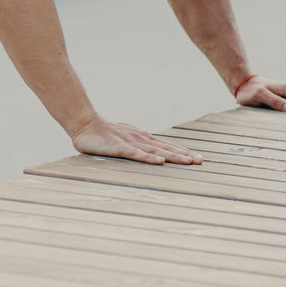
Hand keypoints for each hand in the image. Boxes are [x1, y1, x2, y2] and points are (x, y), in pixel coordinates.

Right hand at [71, 115, 202, 164]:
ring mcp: (131, 142)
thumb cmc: (103, 134)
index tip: (197, 158)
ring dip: (173, 156)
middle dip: (184, 155)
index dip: (182, 152)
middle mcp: (141, 139)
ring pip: (156, 151)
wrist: (84, 124)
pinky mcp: (120, 147)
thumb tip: (148, 152)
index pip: (166, 146)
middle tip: (201, 161)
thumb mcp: (124, 139)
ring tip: (188, 162)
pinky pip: (137, 154)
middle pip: (166, 148)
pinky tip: (160, 162)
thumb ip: (136, 146)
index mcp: (142, 138)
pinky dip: (149, 158)